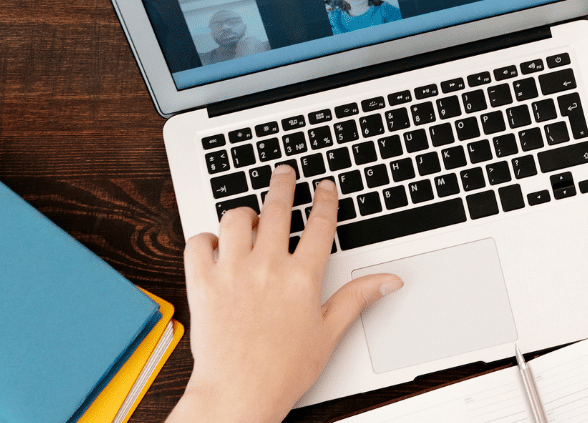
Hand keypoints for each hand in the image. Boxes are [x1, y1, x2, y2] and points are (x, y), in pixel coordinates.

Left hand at [167, 165, 402, 422]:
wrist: (239, 392)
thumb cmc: (282, 370)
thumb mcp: (329, 334)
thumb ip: (358, 299)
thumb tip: (389, 280)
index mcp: (302, 278)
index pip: (320, 225)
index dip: (325, 200)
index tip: (325, 187)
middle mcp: (267, 266)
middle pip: (278, 208)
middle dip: (283, 184)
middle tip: (285, 172)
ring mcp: (232, 271)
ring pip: (236, 218)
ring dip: (244, 213)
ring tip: (249, 217)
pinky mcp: (202, 282)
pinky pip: (198, 242)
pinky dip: (204, 239)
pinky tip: (213, 246)